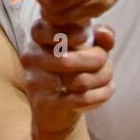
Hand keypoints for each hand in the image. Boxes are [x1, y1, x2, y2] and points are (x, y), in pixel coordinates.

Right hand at [20, 20, 116, 134]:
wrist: (57, 112)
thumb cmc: (74, 71)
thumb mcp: (88, 48)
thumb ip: (99, 36)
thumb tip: (105, 35)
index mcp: (38, 37)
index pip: (44, 27)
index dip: (68, 32)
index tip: (86, 37)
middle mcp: (31, 56)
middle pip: (69, 58)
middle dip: (99, 59)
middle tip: (108, 63)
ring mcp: (34, 80)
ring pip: (79, 80)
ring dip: (103, 79)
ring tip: (108, 80)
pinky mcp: (44, 103)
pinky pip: (80, 98)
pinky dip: (99, 96)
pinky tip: (103, 93)